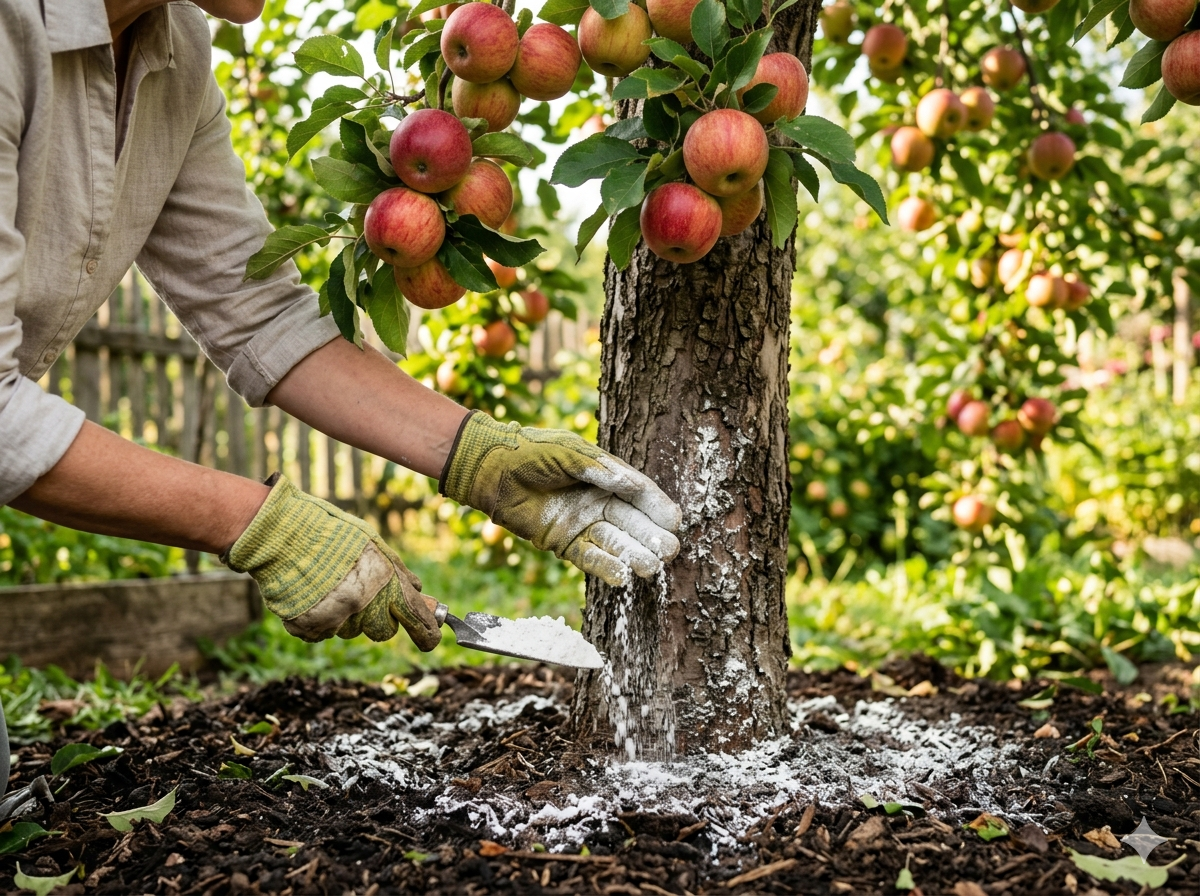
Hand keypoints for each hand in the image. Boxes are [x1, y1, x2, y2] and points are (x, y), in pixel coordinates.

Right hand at [223, 476, 441, 648]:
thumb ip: (398, 571)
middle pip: (384, 631)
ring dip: (347, 615)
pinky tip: (313, 594)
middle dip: (379, 618)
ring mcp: (336, 620)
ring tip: (330, 584)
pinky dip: (321, 619)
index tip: (431, 641)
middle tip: (362, 593)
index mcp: (386, 583)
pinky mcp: (309, 628)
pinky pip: (324, 632)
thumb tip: (419, 590)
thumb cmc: (330, 532)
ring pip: (351, 630)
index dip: (427, 634)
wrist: (281, 534)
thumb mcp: (372, 543)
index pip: (417, 620)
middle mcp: (364, 607)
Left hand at [439, 412, 681, 585]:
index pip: (638, 494)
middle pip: (631, 522)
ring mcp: (581, 523)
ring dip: (633, 555)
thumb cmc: (531, 452)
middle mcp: (597, 502)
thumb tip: (635, 485)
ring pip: (614, 543)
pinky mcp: (561, 542)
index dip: (657, 507)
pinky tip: (623, 576)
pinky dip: (605, 567)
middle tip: (670, 551)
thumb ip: (602, 470)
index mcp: (604, 476)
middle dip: (651, 537)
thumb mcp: (570, 453)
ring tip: (652, 568)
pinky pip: (588, 557)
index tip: (675, 521)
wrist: (491, 469)